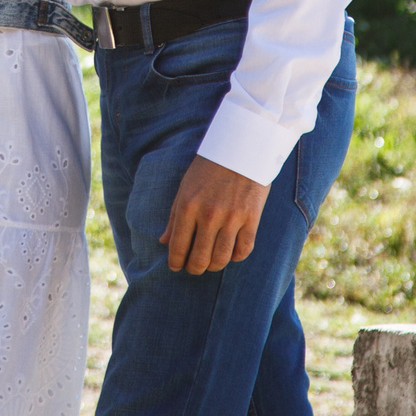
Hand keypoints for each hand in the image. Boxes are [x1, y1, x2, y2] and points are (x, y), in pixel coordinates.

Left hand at [159, 156, 267, 273]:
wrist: (241, 147)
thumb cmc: (209, 167)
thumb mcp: (185, 187)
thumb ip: (174, 216)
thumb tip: (163, 241)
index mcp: (188, 206)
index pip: (178, 246)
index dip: (175, 262)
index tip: (176, 266)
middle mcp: (209, 215)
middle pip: (199, 258)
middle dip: (194, 268)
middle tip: (193, 268)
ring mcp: (232, 217)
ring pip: (221, 258)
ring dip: (214, 266)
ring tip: (211, 263)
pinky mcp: (252, 218)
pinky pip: (243, 250)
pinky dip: (236, 257)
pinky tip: (231, 253)